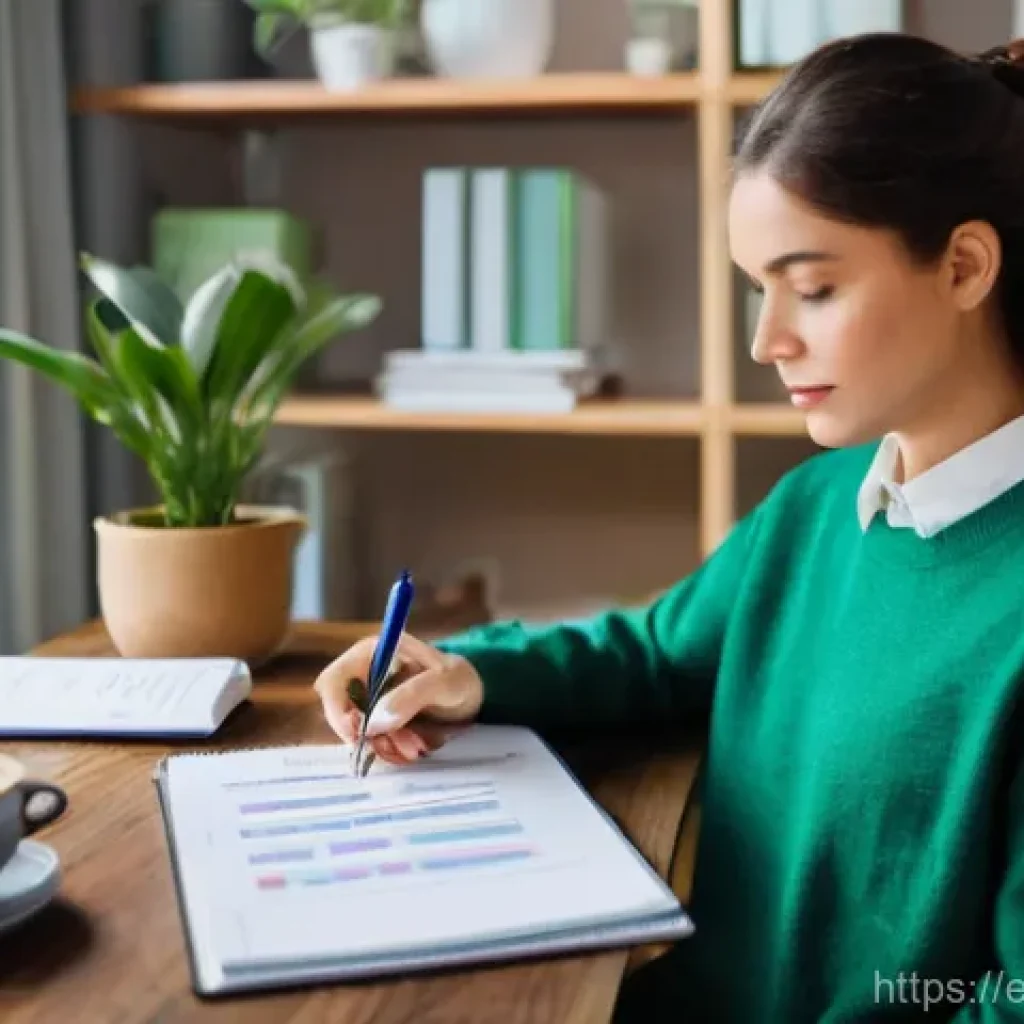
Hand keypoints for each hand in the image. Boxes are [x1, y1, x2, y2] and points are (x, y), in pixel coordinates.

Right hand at [313, 632, 483, 765]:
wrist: (470, 695)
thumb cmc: (458, 678)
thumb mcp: (444, 682)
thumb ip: (412, 695)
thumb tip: (376, 721)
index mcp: (372, 652)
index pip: (333, 680)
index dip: (336, 709)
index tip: (357, 733)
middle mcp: (363, 675)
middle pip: (340, 711)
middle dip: (364, 734)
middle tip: (391, 745)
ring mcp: (369, 699)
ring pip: (356, 731)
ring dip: (381, 744)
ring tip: (415, 746)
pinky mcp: (377, 720)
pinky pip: (371, 741)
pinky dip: (389, 748)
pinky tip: (413, 746)